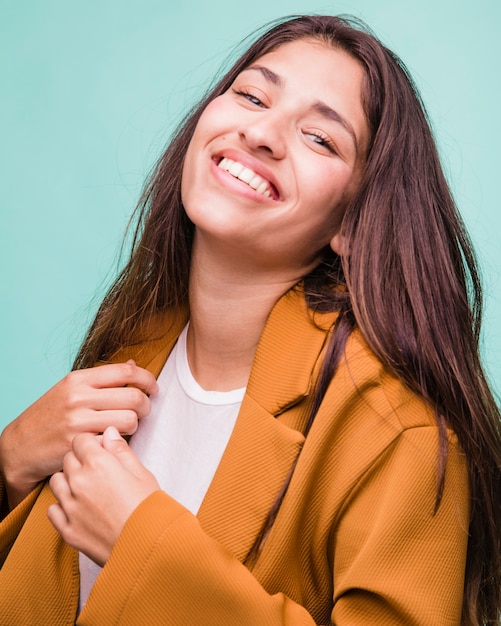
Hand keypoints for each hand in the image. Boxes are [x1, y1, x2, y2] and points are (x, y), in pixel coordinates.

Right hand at [0, 361, 157, 509]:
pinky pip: (115, 440)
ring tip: (125, 426)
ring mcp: (79, 420)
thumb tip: (133, 365)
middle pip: (134, 397)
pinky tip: (111, 439)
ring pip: (130, 420)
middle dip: (146, 405)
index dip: (147, 379)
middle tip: (143, 411)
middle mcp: (79, 396)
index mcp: (79, 379)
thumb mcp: (71, 389)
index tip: (153, 388)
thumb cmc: (49, 416)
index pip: (126, 372)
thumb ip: (103, 378)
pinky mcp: (80, 443)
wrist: (21, 445)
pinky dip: (119, 440)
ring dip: (134, 425)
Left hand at [48, 426, 159, 565]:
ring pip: (56, 481)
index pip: (80, 440)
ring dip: (68, 481)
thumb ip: (121, 451)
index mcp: (99, 464)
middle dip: (80, 460)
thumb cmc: (151, 509)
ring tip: (88, 489)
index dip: (91, 443)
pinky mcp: (67, 529)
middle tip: (98, 470)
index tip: (100, 450)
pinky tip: (80, 509)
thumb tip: (108, 432)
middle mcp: (79, 482)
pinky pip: (53, 509)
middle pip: (67, 458)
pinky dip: (63, 506)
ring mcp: (70, 507)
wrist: (149, 547)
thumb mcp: (142, 473)